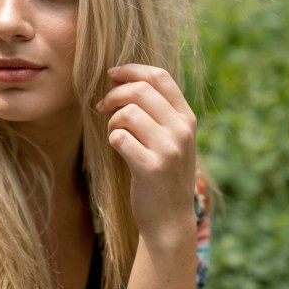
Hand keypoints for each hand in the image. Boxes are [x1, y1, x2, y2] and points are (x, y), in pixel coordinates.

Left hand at [95, 64, 196, 245]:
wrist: (170, 219)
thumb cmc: (164, 175)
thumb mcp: (173, 140)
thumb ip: (159, 112)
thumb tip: (124, 81)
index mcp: (187, 118)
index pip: (160, 77)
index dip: (132, 69)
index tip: (112, 75)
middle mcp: (182, 130)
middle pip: (140, 91)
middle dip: (114, 94)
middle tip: (102, 106)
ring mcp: (168, 149)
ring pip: (128, 113)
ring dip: (112, 120)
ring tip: (114, 133)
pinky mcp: (151, 167)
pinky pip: (119, 137)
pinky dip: (112, 139)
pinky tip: (117, 148)